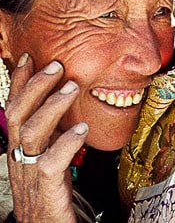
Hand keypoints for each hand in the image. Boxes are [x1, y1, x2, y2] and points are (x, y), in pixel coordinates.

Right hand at [5, 54, 87, 222]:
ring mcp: (29, 173)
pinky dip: (65, 143)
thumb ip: (53, 138)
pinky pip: (50, 162)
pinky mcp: (45, 188)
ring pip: (32, 133)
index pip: (14, 110)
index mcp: (19, 149)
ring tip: (71, 87)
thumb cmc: (51, 196)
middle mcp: (19, 158)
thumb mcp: (49, 160)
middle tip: (55, 65)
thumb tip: (65, 111)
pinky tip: (81, 129)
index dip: (20, 84)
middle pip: (18, 115)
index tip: (29, 58)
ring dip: (51, 107)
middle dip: (35, 87)